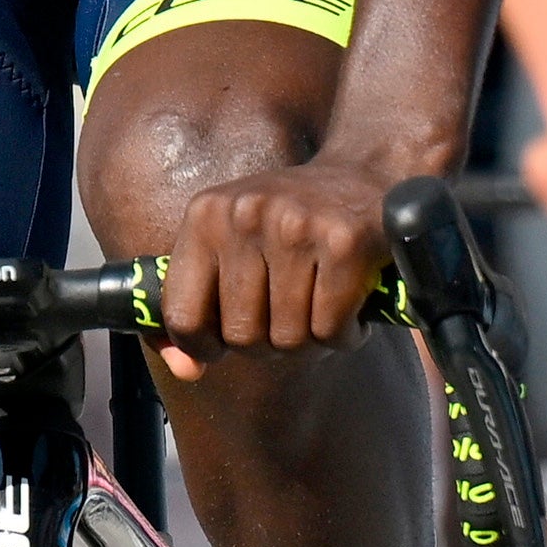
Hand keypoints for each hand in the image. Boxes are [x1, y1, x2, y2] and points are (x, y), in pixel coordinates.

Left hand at [153, 154, 397, 378]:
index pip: (182, 314)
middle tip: (287, 317)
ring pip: (288, 338)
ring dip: (309, 340)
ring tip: (319, 308)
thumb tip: (185, 370)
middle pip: (242, 336)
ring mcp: (295, 225)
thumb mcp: (229, 245)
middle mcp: (245, 215)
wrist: (364, 176)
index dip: (204, 345)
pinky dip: (344, 335)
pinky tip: (349, 308)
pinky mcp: (344, 242)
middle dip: (267, 343)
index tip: (226, 340)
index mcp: (205, 215)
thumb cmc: (288, 225)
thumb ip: (197, 307)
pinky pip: (331, 330)